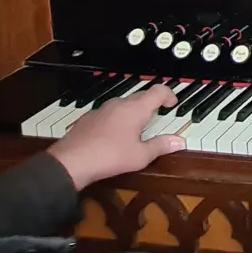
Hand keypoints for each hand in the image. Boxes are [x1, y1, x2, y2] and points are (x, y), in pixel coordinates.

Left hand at [47, 84, 184, 189]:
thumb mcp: (141, 156)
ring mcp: (102, 109)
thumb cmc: (110, 157)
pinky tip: (114, 136)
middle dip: (152, 105)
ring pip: (123, 104)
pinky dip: (117, 119)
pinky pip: (109, 113)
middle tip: (158, 117)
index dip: (168, 95)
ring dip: (133, 112)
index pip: (158, 91)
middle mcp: (119, 104)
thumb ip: (161, 146)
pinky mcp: (89, 118)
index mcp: (135, 109)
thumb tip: (180, 141)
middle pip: (141, 96)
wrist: (72, 161)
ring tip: (137, 129)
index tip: (172, 104)